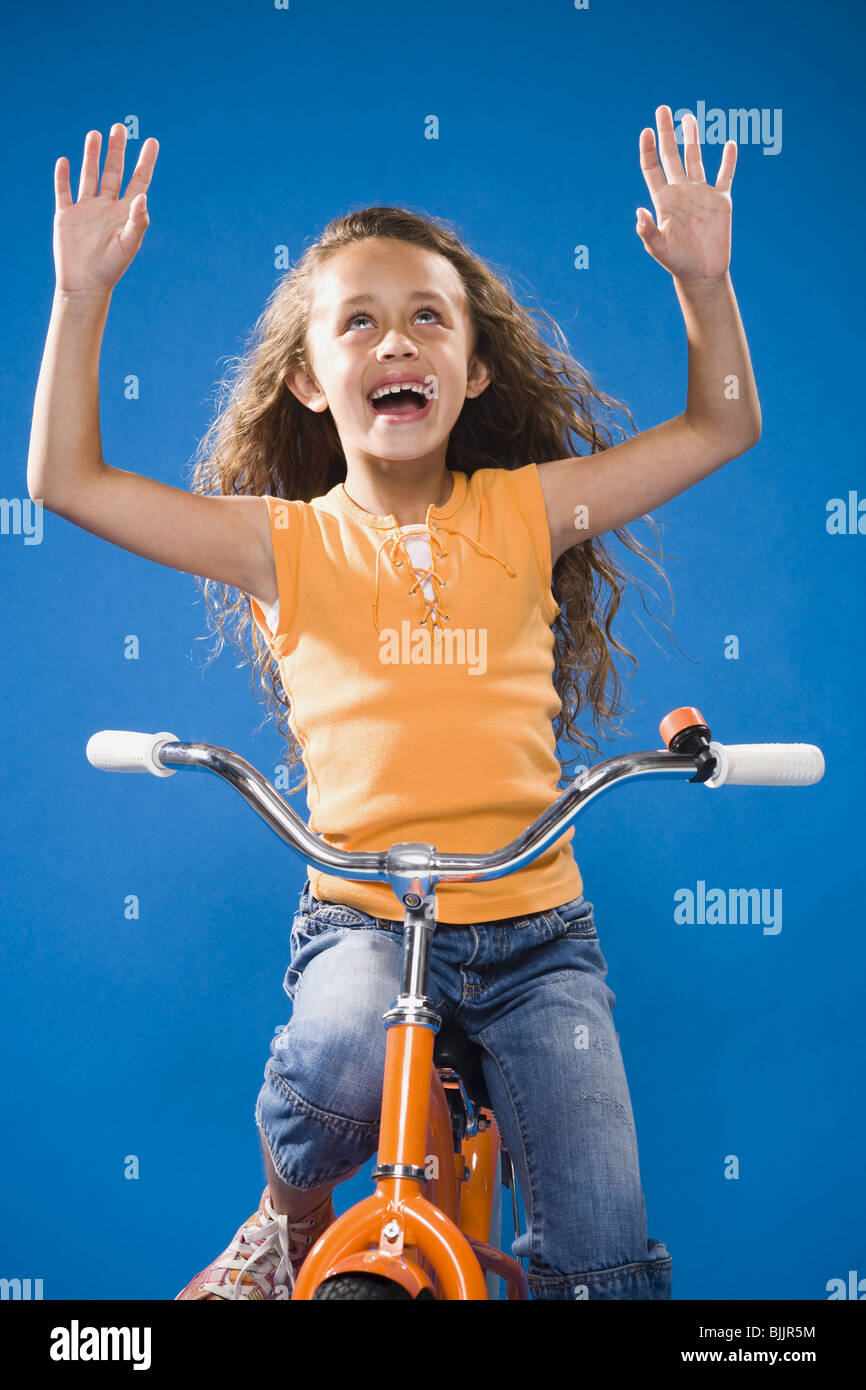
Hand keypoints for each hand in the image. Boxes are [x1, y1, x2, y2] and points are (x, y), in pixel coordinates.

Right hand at [53, 125, 158, 294]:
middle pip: (113, 172)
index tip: (153, 141)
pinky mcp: (66, 215)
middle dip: (116, 150)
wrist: (84, 285)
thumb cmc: (111, 268)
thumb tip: (143, 197)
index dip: (146, 161)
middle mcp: (107, 206)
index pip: (139, 181)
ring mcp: (86, 209)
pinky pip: (64, 191)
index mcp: (125, 212)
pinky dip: (63, 176)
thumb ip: (137, 220)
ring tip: (94, 134)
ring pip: (89, 175)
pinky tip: (65, 161)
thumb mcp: (129, 244)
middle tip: (118, 127)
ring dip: (91, 155)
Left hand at [635, 105, 734, 285]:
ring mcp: (701, 193)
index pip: (653, 168)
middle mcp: (681, 191)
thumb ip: (648, 231)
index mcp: (664, 199)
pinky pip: (726, 175)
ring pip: (696, 158)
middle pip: (672, 155)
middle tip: (662, 109)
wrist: (702, 273)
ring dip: (692, 138)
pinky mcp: (721, 200)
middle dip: (667, 133)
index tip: (646, 130)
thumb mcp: (659, 247)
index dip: (648, 149)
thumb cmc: (677, 261)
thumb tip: (639, 212)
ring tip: (688, 118)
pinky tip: (730, 144)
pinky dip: (729, 161)